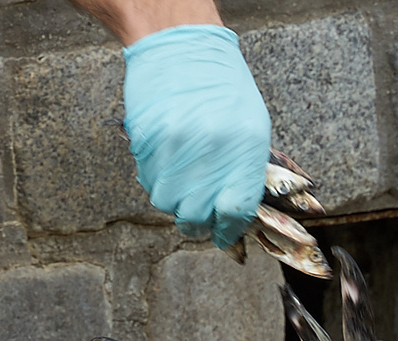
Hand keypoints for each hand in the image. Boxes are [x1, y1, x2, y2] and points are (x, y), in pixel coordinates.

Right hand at [122, 25, 271, 248]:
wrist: (180, 47)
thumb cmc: (220, 85)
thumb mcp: (250, 124)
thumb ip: (244, 170)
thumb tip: (234, 212)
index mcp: (244, 144)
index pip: (236, 209)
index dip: (228, 230)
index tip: (224, 235)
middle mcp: (210, 149)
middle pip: (198, 215)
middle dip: (199, 222)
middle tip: (200, 215)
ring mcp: (175, 148)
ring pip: (168, 204)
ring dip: (175, 201)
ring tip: (183, 180)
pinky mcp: (147, 144)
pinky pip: (150, 183)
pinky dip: (158, 182)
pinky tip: (167, 162)